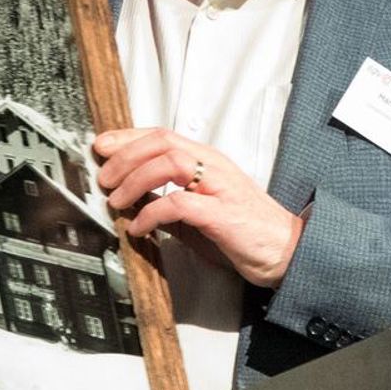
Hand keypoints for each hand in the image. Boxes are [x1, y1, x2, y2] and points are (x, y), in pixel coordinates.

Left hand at [93, 129, 305, 287]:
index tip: (102, 146)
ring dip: (135, 180)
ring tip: (117, 201)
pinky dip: (152, 213)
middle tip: (104, 178)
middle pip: (162, 142)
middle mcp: (215, 168)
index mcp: (208, 162)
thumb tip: (133, 203)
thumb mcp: (197, 217)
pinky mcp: (223, 214)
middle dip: (125, 156)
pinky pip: (179, 204)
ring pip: (170, 163)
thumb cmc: (245, 234)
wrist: (289, 253)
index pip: (162, 136)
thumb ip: (167, 205)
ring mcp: (220, 188)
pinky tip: (139, 227)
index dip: (128, 137)